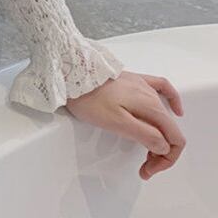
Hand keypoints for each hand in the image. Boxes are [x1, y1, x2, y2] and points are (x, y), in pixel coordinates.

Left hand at [65, 70, 184, 179]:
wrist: (70, 75)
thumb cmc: (89, 99)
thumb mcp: (117, 123)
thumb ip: (144, 134)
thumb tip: (164, 146)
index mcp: (150, 107)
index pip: (174, 139)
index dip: (166, 159)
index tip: (148, 169)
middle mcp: (151, 95)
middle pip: (169, 130)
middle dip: (161, 152)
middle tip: (144, 166)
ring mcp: (142, 85)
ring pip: (163, 115)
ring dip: (161, 135)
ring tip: (147, 149)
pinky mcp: (132, 80)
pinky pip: (161, 88)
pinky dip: (171, 100)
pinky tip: (173, 108)